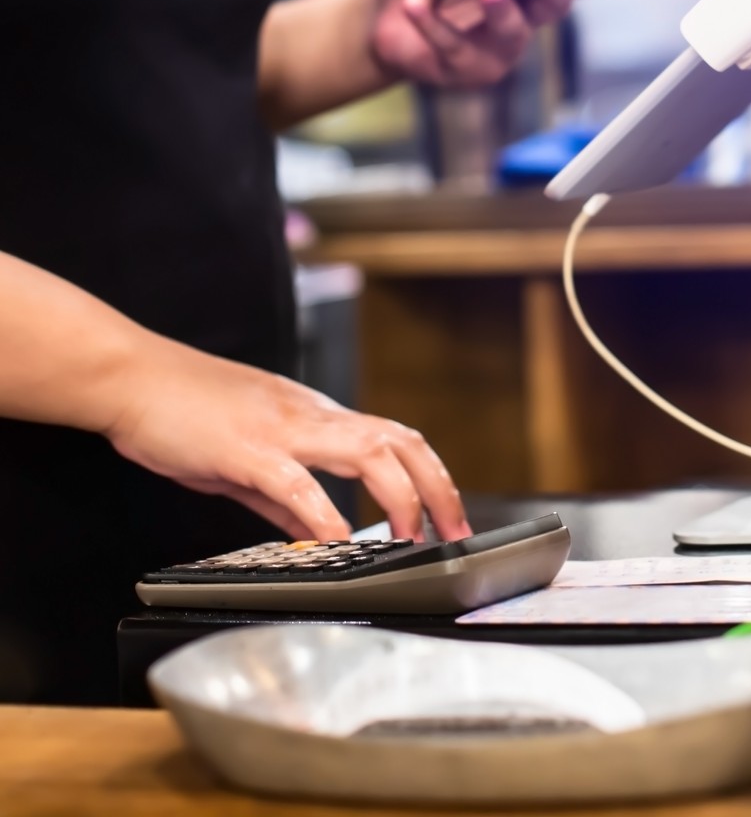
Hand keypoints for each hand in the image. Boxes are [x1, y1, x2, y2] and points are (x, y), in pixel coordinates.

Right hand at [101, 338, 469, 542]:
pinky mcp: (245, 449)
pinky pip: (297, 482)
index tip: (448, 514)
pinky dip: (324, 512)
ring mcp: (281, 430)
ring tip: (412, 536)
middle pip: (399, 442)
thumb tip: (316, 532)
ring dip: (399, 496)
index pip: (395, 439)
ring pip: (366, 452)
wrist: (130, 377)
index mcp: (315, 418)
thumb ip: (284, 499)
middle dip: (436, 486)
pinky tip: (339, 540)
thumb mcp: (246, 458)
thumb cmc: (182, 412)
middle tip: (452, 530)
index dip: (430, 475)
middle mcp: (311, 417)